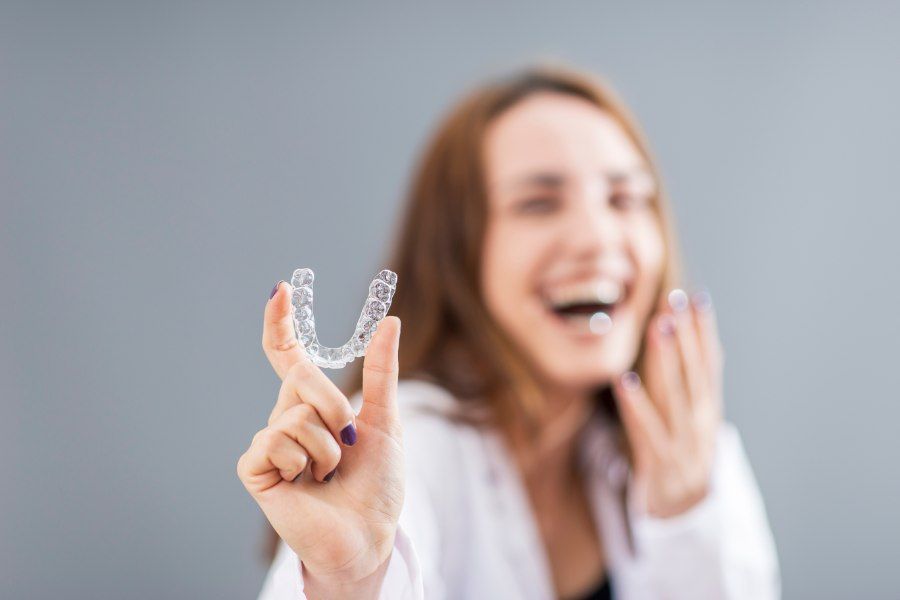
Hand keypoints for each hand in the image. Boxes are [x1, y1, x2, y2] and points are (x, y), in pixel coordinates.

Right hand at [237, 282, 403, 592]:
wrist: (368, 535)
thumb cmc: (377, 485)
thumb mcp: (386, 421)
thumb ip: (382, 372)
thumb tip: (390, 322)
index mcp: (313, 404)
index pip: (289, 355)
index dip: (281, 322)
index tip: (280, 289)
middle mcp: (286, 417)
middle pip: (300, 377)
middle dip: (336, 406)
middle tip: (349, 440)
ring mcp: (269, 441)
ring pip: (295, 414)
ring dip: (327, 447)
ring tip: (329, 474)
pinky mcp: (255, 467)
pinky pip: (276, 440)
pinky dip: (303, 463)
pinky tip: (305, 484)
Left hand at [613, 288, 722, 517]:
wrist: (684, 521)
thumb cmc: (677, 459)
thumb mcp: (686, 422)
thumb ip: (682, 386)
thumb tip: (675, 340)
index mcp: (708, 412)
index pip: (710, 365)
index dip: (705, 331)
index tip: (697, 297)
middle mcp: (700, 425)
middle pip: (694, 374)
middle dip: (686, 334)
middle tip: (675, 299)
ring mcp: (683, 446)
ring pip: (675, 396)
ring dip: (667, 359)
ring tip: (658, 326)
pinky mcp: (660, 465)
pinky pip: (646, 431)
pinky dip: (636, 404)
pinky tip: (623, 379)